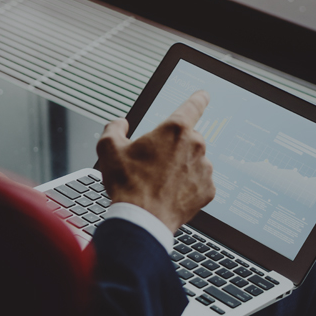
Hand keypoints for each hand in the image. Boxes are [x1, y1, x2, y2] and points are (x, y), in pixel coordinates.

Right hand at [96, 91, 215, 232]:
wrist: (142, 220)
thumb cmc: (128, 184)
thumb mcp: (108, 149)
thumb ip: (114, 128)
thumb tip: (120, 124)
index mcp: (174, 130)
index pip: (193, 105)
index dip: (198, 98)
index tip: (203, 94)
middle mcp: (195, 145)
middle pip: (187, 138)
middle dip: (173, 146)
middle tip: (153, 162)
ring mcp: (204, 169)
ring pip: (194, 160)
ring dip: (180, 166)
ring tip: (159, 182)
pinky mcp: (207, 190)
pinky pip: (199, 182)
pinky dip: (187, 185)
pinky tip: (169, 193)